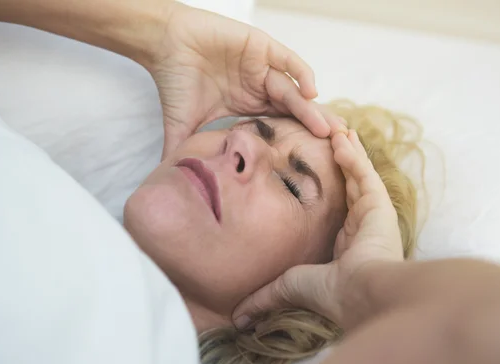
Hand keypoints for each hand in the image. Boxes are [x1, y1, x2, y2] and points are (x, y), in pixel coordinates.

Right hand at [150, 3, 345, 156]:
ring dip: (309, 108)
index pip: (280, 126)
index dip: (297, 141)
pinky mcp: (261, 47)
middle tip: (335, 148)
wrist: (163, 43)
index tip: (313, 163)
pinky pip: (287, 60)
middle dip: (314, 127)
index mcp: (248, 105)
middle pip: (294, 110)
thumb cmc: (174, 81)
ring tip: (326, 128)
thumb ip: (181, 152)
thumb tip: (169, 183)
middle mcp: (259, 87)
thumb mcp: (182, 125)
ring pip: (293, 90)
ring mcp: (262, 67)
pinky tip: (311, 90)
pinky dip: (300, 73)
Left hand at [232, 129, 403, 329]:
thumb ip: (265, 297)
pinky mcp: (380, 205)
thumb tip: (237, 319)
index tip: (312, 171)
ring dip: (347, 152)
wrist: (360, 295)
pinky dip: (353, 155)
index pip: (336, 207)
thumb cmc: (330, 294)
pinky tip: (340, 138)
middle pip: (349, 185)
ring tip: (335, 130)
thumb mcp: (288, 287)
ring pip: (358, 174)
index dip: (325, 187)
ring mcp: (373, 214)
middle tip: (326, 141)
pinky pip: (364, 173)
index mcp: (346, 243)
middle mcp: (362, 226)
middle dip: (338, 162)